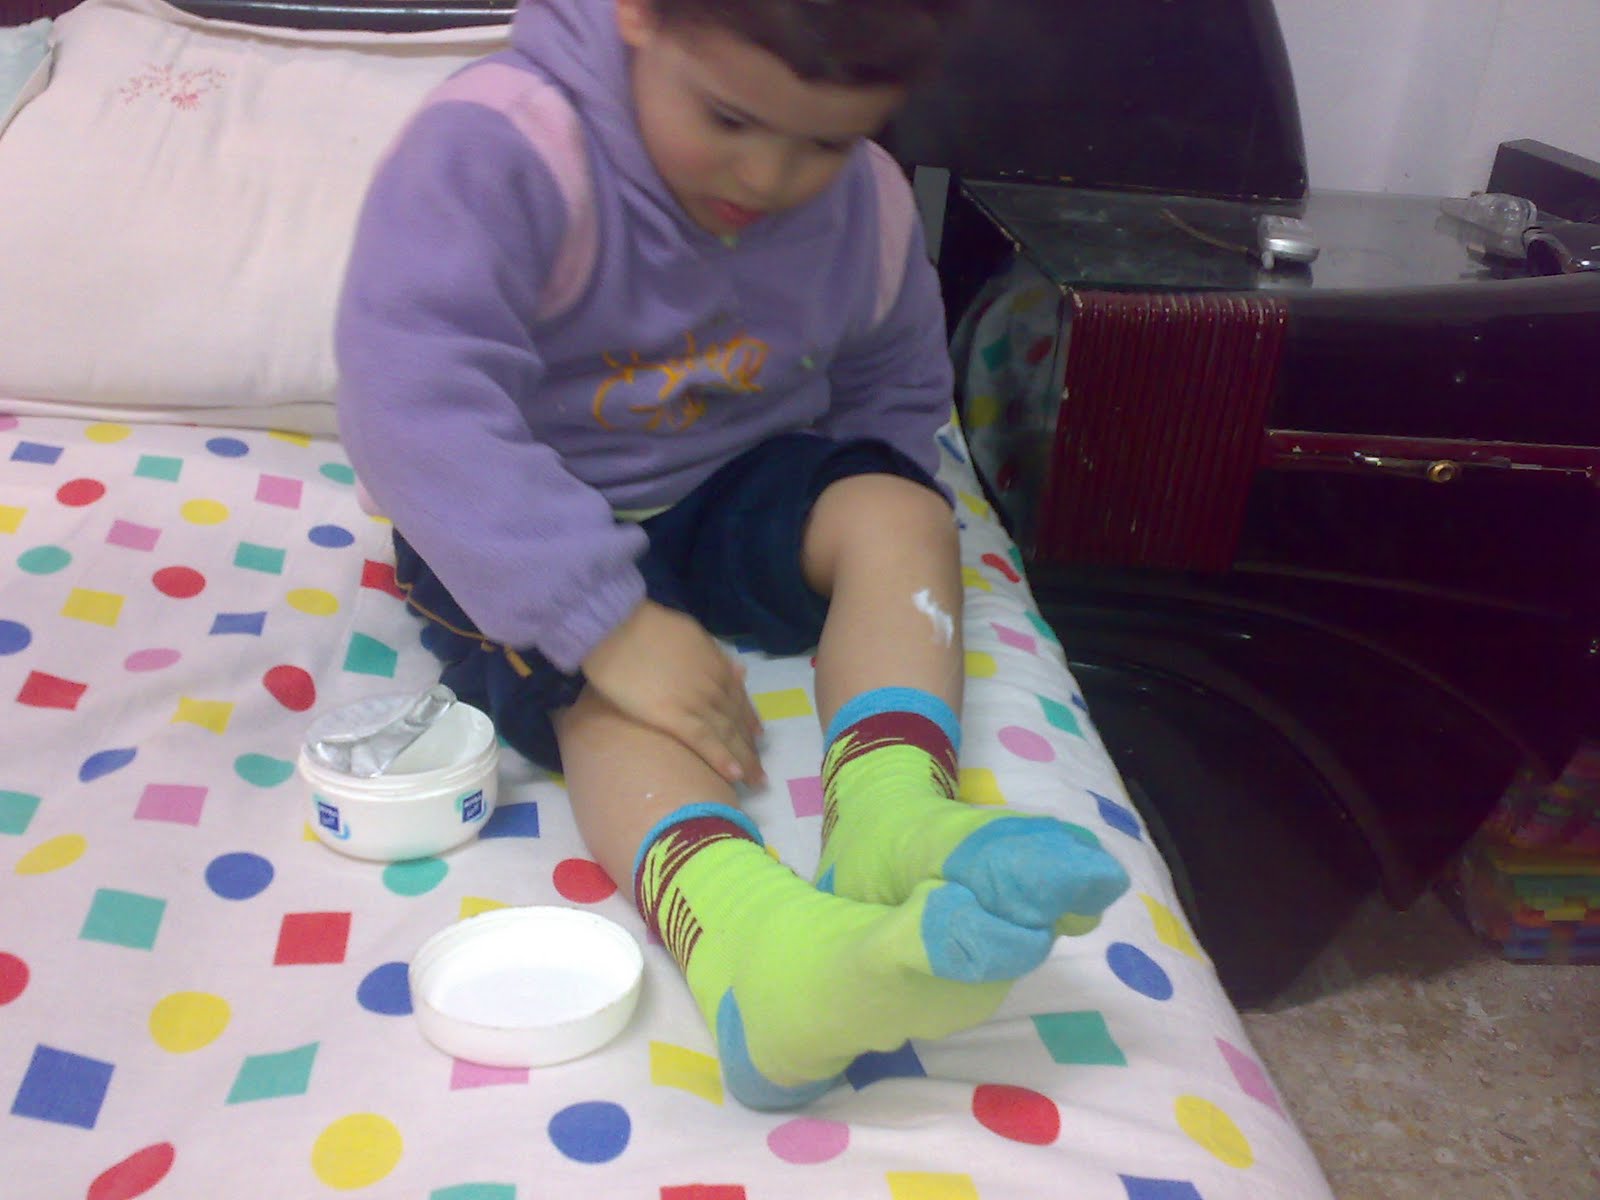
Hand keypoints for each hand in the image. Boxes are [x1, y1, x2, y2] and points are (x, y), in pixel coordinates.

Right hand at [581, 601, 764, 785]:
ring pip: (727, 733)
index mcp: (715, 663)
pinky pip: (705, 740)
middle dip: (750, 747)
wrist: (616, 626)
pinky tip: (735, 775)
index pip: (739, 698)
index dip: (749, 719)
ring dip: (744, 758)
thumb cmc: (644, 626)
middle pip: (737, 720)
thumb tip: (737, 669)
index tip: (758, 737)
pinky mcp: (674, 716)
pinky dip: (722, 758)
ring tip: (755, 780)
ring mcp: (696, 701)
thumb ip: (715, 655)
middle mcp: (713, 684)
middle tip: (761, 772)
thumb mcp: (691, 634)